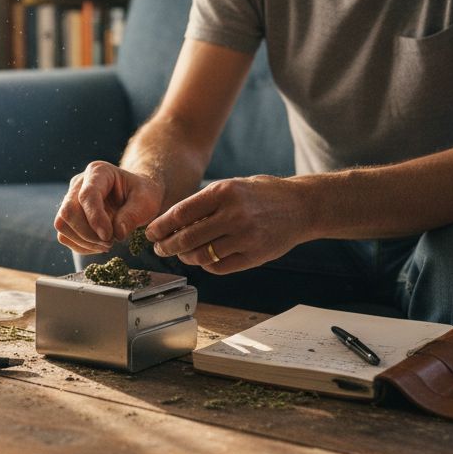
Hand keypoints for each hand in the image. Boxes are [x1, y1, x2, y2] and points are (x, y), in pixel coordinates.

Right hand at [55, 161, 163, 253]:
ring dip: (84, 241)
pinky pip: (64, 235)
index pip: (87, 195)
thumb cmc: (142, 195)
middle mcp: (79, 183)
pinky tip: (98, 245)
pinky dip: (80, 246)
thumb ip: (133, 215)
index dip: (95, 218)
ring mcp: (70, 199)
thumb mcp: (147, 201)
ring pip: (62, 224)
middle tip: (110, 243)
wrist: (136, 197)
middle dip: (88, 233)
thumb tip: (117, 234)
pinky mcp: (68, 216)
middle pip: (69, 211)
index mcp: (99, 171)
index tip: (109, 236)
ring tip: (107, 244)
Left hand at [145, 175, 308, 274]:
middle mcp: (234, 214)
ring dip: (186, 257)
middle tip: (160, 248)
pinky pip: (220, 267)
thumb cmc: (262, 194)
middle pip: (187, 237)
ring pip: (202, 255)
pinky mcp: (255, 255)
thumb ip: (205, 203)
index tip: (151, 232)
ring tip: (182, 254)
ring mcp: (245, 237)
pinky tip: (205, 259)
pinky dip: (207, 265)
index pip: (181, 213)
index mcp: (224, 192)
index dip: (161, 226)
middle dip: (167, 246)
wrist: (301, 206)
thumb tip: (172, 222)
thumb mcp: (232, 186)